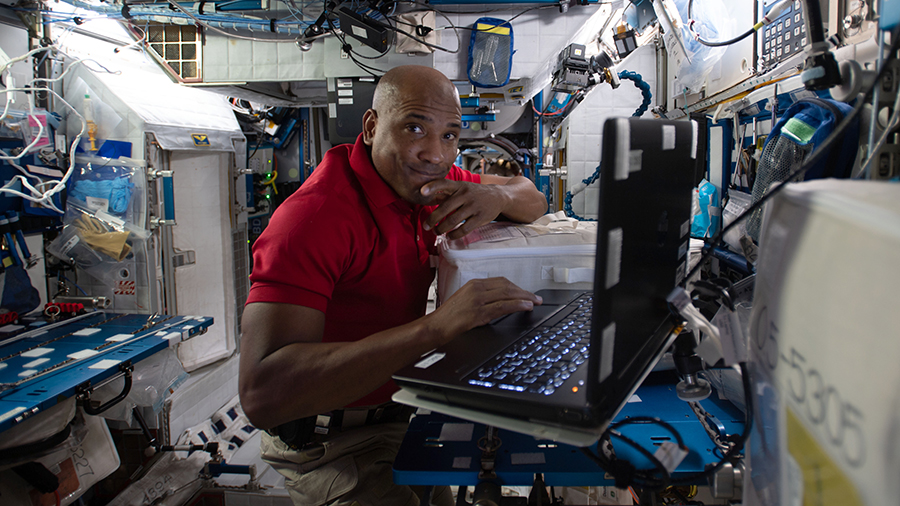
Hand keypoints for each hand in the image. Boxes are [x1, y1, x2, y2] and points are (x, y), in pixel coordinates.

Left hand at [421, 179, 508, 239]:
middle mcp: (465, 194)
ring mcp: (474, 206)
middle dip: (433, 219)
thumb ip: (447, 193)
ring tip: (436, 232)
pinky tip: (449, 236)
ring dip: (442, 228)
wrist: (498, 196)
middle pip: (445, 207)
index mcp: (459, 186)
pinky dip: (454, 234)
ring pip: (453, 220)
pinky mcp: (480, 217)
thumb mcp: (462, 188)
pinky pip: (464, 229)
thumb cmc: (474, 193)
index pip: (444, 183)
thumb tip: (426, 199)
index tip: (421, 192)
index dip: (432, 186)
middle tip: (426, 226)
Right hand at [424, 277, 541, 344]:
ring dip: (525, 297)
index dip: (517, 286)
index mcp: (473, 284)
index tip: (526, 292)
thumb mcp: (465, 301)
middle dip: (524, 291)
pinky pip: (503, 306)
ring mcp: (477, 300)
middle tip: (536, 297)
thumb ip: (481, 298)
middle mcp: (476, 289)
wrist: (435, 326)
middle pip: (507, 286)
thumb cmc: (448, 316)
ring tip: (535, 302)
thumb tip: (500, 303)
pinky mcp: (478, 312)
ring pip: (507, 294)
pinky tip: (526, 306)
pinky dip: (517, 305)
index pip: (501, 281)